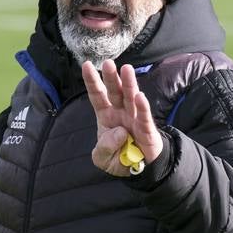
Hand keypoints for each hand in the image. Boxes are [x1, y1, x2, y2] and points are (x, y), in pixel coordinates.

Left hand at [82, 59, 162, 176]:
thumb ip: (104, 148)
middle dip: (111, 77)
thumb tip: (119, 132)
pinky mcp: (147, 128)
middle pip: (115, 92)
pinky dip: (143, 107)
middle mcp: (120, 113)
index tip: (86, 65)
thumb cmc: (119, 157)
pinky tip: (140, 97)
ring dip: (129, 84)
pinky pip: (144, 117)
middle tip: (108, 62)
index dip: (92, 81)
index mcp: (106, 116)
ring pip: (131, 98)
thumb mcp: (102, 158)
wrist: (140, 169)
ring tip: (126, 69)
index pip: (97, 96)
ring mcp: (134, 118)